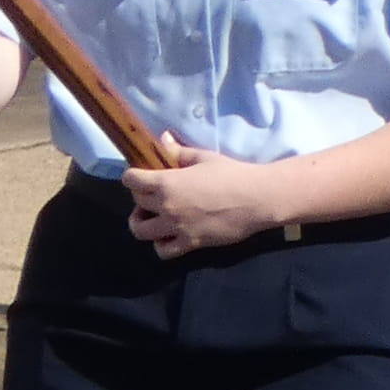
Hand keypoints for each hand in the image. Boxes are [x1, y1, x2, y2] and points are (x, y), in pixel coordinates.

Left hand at [122, 135, 286, 259]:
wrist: (258, 198)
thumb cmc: (233, 174)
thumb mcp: (205, 158)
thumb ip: (179, 152)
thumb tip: (162, 139)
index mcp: (167, 182)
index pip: (131, 180)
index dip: (133, 176)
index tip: (141, 175)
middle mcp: (166, 206)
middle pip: (137, 203)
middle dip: (141, 197)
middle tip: (155, 193)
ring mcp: (176, 227)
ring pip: (141, 230)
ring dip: (143, 223)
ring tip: (155, 218)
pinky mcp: (190, 243)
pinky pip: (163, 250)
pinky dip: (161, 244)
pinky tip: (170, 235)